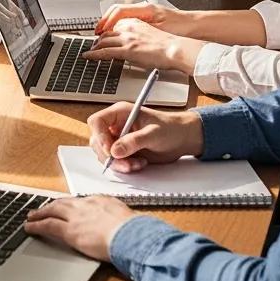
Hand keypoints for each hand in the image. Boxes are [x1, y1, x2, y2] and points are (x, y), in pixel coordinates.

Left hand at [25, 195, 136, 260]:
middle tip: (43, 208)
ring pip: (52, 211)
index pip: (80, 201)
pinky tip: (29, 228)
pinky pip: (47, 226)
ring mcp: (76, 217)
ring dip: (40, 213)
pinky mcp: (70, 231)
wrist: (132, 236)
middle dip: (52, 206)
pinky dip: (36, 226)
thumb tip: (126, 226)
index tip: (65, 206)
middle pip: (63, 203)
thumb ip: (121, 220)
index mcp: (101, 200)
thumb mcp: (129, 219)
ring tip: (32, 216)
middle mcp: (86, 205)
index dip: (70, 205)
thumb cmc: (136, 232)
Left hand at [85, 19, 204, 73]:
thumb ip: (138, 35)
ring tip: (91, 51)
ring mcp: (126, 39)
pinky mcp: (126, 50)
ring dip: (95, 46)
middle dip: (98, 39)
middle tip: (94, 45)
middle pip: (106, 33)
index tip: (102, 36)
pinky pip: (105, 52)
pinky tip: (89, 56)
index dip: (106, 32)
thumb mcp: (149, 34)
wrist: (174, 49)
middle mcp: (128, 28)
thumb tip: (132, 43)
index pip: (114, 25)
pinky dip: (94, 54)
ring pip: (103, 41)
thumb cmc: (168, 44)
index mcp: (134, 22)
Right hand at [87, 102, 202, 173]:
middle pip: (98, 140)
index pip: (97, 121)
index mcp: (119, 113)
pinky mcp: (124, 151)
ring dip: (119, 163)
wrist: (182, 139)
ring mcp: (119, 139)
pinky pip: (116, 161)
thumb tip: (115, 151)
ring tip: (136, 164)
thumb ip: (134, 142)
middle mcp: (116, 125)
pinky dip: (125, 167)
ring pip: (105, 154)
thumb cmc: (170, 129)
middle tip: (125, 163)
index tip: (110, 150)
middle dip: (109, 155)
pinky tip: (139, 164)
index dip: (99, 136)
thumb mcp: (153, 134)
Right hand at [96, 1, 185, 35]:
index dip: (107, 21)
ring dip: (112, 23)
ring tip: (104, 33)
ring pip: (122, 15)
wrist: (197, 28)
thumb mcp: (159, 31)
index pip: (119, 11)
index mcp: (145, 9)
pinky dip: (120, 25)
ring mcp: (146, 13)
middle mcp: (144, 8)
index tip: (100, 31)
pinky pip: (129, 20)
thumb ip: (140, 31)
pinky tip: (119, 33)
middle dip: (105, 21)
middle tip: (97, 32)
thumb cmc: (182, 28)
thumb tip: (124, 35)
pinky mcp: (149, 19)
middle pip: (117, 11)